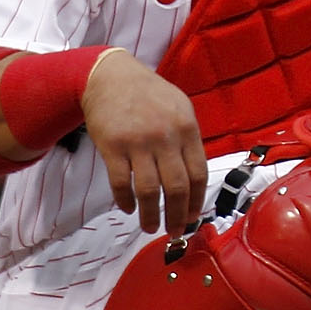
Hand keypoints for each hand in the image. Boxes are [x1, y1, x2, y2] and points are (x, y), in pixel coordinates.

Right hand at [80, 53, 206, 235]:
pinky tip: (129, 209)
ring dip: (151, 214)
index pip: (199, 173)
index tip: (195, 218)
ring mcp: (139, 143)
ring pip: (149, 190)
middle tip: (176, 231)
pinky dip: (125, 200)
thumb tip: (195, 177)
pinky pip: (121, 183)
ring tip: (150, 227)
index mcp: (187, 130)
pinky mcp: (113, 147)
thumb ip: (188, 140)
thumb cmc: (150, 95)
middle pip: (177, 186)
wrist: (111, 78)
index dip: (198, 200)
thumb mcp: (181, 109)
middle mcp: (166, 138)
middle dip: (178, 214)